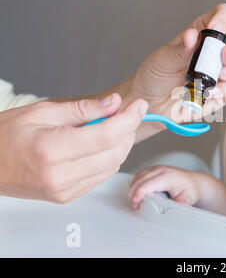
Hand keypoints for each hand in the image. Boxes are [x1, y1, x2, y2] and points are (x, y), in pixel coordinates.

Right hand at [0, 93, 147, 202]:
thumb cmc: (7, 136)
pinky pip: (102, 176)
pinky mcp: (68, 196)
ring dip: (121, 144)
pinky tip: (101, 145)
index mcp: (52, 149)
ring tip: (112, 127)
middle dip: (128, 130)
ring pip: (113, 166)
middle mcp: (61, 175)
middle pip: (115, 152)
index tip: (139, 105)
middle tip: (127, 113)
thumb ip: (83, 108)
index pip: (106, 135)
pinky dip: (109, 158)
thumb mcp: (42, 111)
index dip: (129, 119)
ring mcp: (65, 190)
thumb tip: (114, 103)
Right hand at [128, 164, 225, 217]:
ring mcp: (156, 168)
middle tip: (135, 206)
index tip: (136, 203)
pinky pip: (139, 175)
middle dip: (133, 193)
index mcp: (168, 176)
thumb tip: (180, 205)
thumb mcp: (189, 198)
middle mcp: (161, 170)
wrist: (194, 182)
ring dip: (133, 188)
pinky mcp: (153, 170)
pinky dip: (135, 184)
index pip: (148, 184)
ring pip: (138, 176)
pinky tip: (137, 193)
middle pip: (140, 180)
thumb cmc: (190, 189)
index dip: (139, 194)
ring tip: (135, 201)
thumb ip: (183, 202)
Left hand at [129, 3, 225, 126]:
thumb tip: (192, 37)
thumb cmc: (156, 76)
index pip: (223, 16)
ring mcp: (224, 72)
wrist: (152, 104)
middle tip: (225, 58)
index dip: (224, 18)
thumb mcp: (163, 59)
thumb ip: (179, 49)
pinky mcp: (225, 92)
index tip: (216, 27)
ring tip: (219, 77)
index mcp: (203, 34)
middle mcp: (217, 51)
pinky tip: (210, 93)